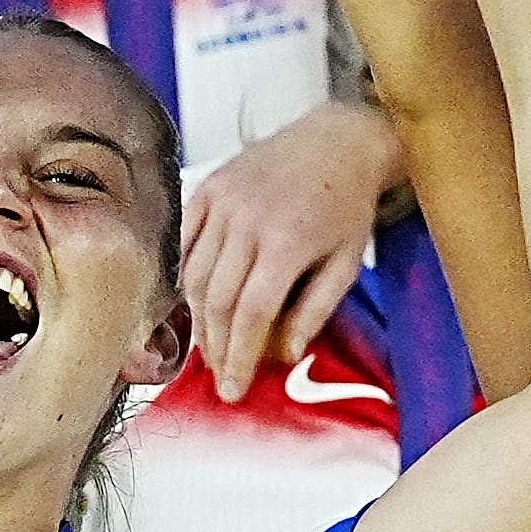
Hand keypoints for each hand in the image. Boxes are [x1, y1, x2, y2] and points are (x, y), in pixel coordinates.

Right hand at [179, 97, 394, 397]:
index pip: (251, 314)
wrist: (336, 141)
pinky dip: (185, 279)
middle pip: (217, 301)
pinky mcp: (207, 187)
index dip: (240, 357)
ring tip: (210, 350)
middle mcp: (247, 219)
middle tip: (221, 380)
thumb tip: (283, 355)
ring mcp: (222, 200)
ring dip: (198, 322)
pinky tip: (194, 307)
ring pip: (195, 277)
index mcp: (287, 241)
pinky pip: (184, 244)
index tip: (236, 390)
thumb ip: (315, 310)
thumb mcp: (347, 263)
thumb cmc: (347, 205)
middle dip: (217, 349)